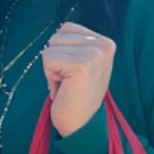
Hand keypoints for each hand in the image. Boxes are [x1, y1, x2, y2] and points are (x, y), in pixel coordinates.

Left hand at [42, 22, 115, 137]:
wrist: (81, 124)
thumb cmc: (76, 94)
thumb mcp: (83, 63)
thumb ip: (76, 45)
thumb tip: (60, 31)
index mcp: (105, 42)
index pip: (66, 28)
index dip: (62, 51)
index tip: (72, 72)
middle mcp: (104, 45)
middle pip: (56, 37)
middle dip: (55, 60)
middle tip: (68, 80)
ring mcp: (94, 54)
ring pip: (50, 47)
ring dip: (52, 68)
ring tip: (66, 84)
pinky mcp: (81, 65)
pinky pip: (48, 59)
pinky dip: (49, 76)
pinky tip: (63, 88)